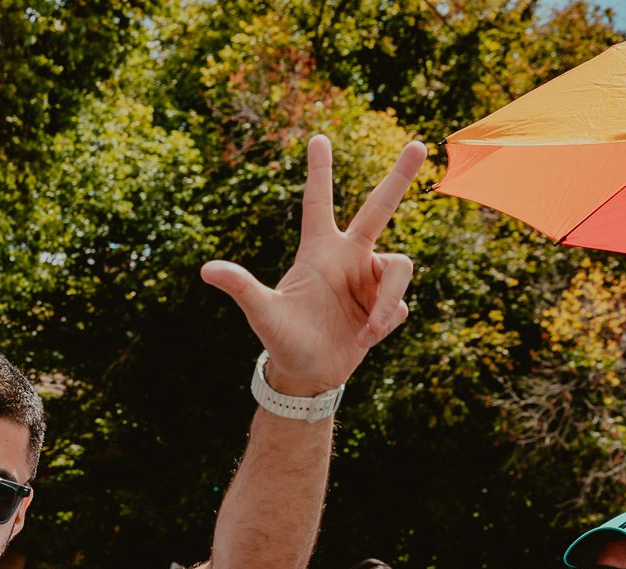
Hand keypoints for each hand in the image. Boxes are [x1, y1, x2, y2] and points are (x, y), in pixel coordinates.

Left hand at [204, 137, 425, 395]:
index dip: (319, 171)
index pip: (318, 203)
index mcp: (318, 251)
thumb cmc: (281, 340)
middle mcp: (348, 258)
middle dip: (399, 177)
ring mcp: (369, 280)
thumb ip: (242, 287)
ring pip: (400, 269)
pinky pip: (398, 304)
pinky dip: (384, 322)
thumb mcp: (263, 314)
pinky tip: (364, 339)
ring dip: (386, 301)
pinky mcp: (385, 304)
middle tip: (419, 143)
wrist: (309, 374)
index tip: (318, 137)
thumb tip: (206, 270)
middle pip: (379, 208)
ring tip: (367, 331)